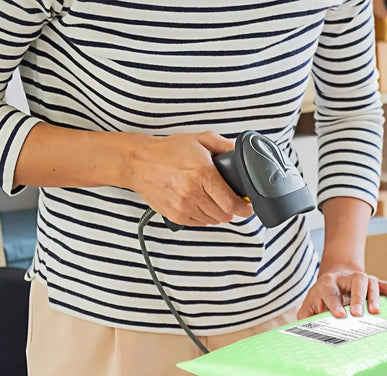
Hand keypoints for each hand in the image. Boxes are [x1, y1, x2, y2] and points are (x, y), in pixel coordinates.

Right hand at [127, 131, 252, 225]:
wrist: (138, 163)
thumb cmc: (168, 151)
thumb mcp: (200, 140)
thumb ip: (224, 147)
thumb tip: (242, 156)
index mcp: (202, 174)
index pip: (231, 203)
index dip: (244, 208)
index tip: (248, 207)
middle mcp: (192, 193)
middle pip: (224, 215)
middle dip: (231, 209)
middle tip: (230, 200)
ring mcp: (183, 206)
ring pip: (212, 221)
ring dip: (217, 213)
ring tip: (212, 199)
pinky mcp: (175, 216)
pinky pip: (199, 223)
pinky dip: (204, 216)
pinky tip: (200, 203)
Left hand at [297, 264, 386, 319]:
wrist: (336, 277)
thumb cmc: (322, 298)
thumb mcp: (309, 305)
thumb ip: (306, 317)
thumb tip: (304, 332)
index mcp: (327, 284)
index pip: (331, 293)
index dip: (335, 304)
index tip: (339, 316)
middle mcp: (346, 279)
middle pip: (355, 282)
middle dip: (357, 298)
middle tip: (358, 315)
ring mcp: (362, 279)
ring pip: (370, 283)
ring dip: (373, 297)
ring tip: (376, 312)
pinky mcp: (374, 282)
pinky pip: (385, 285)